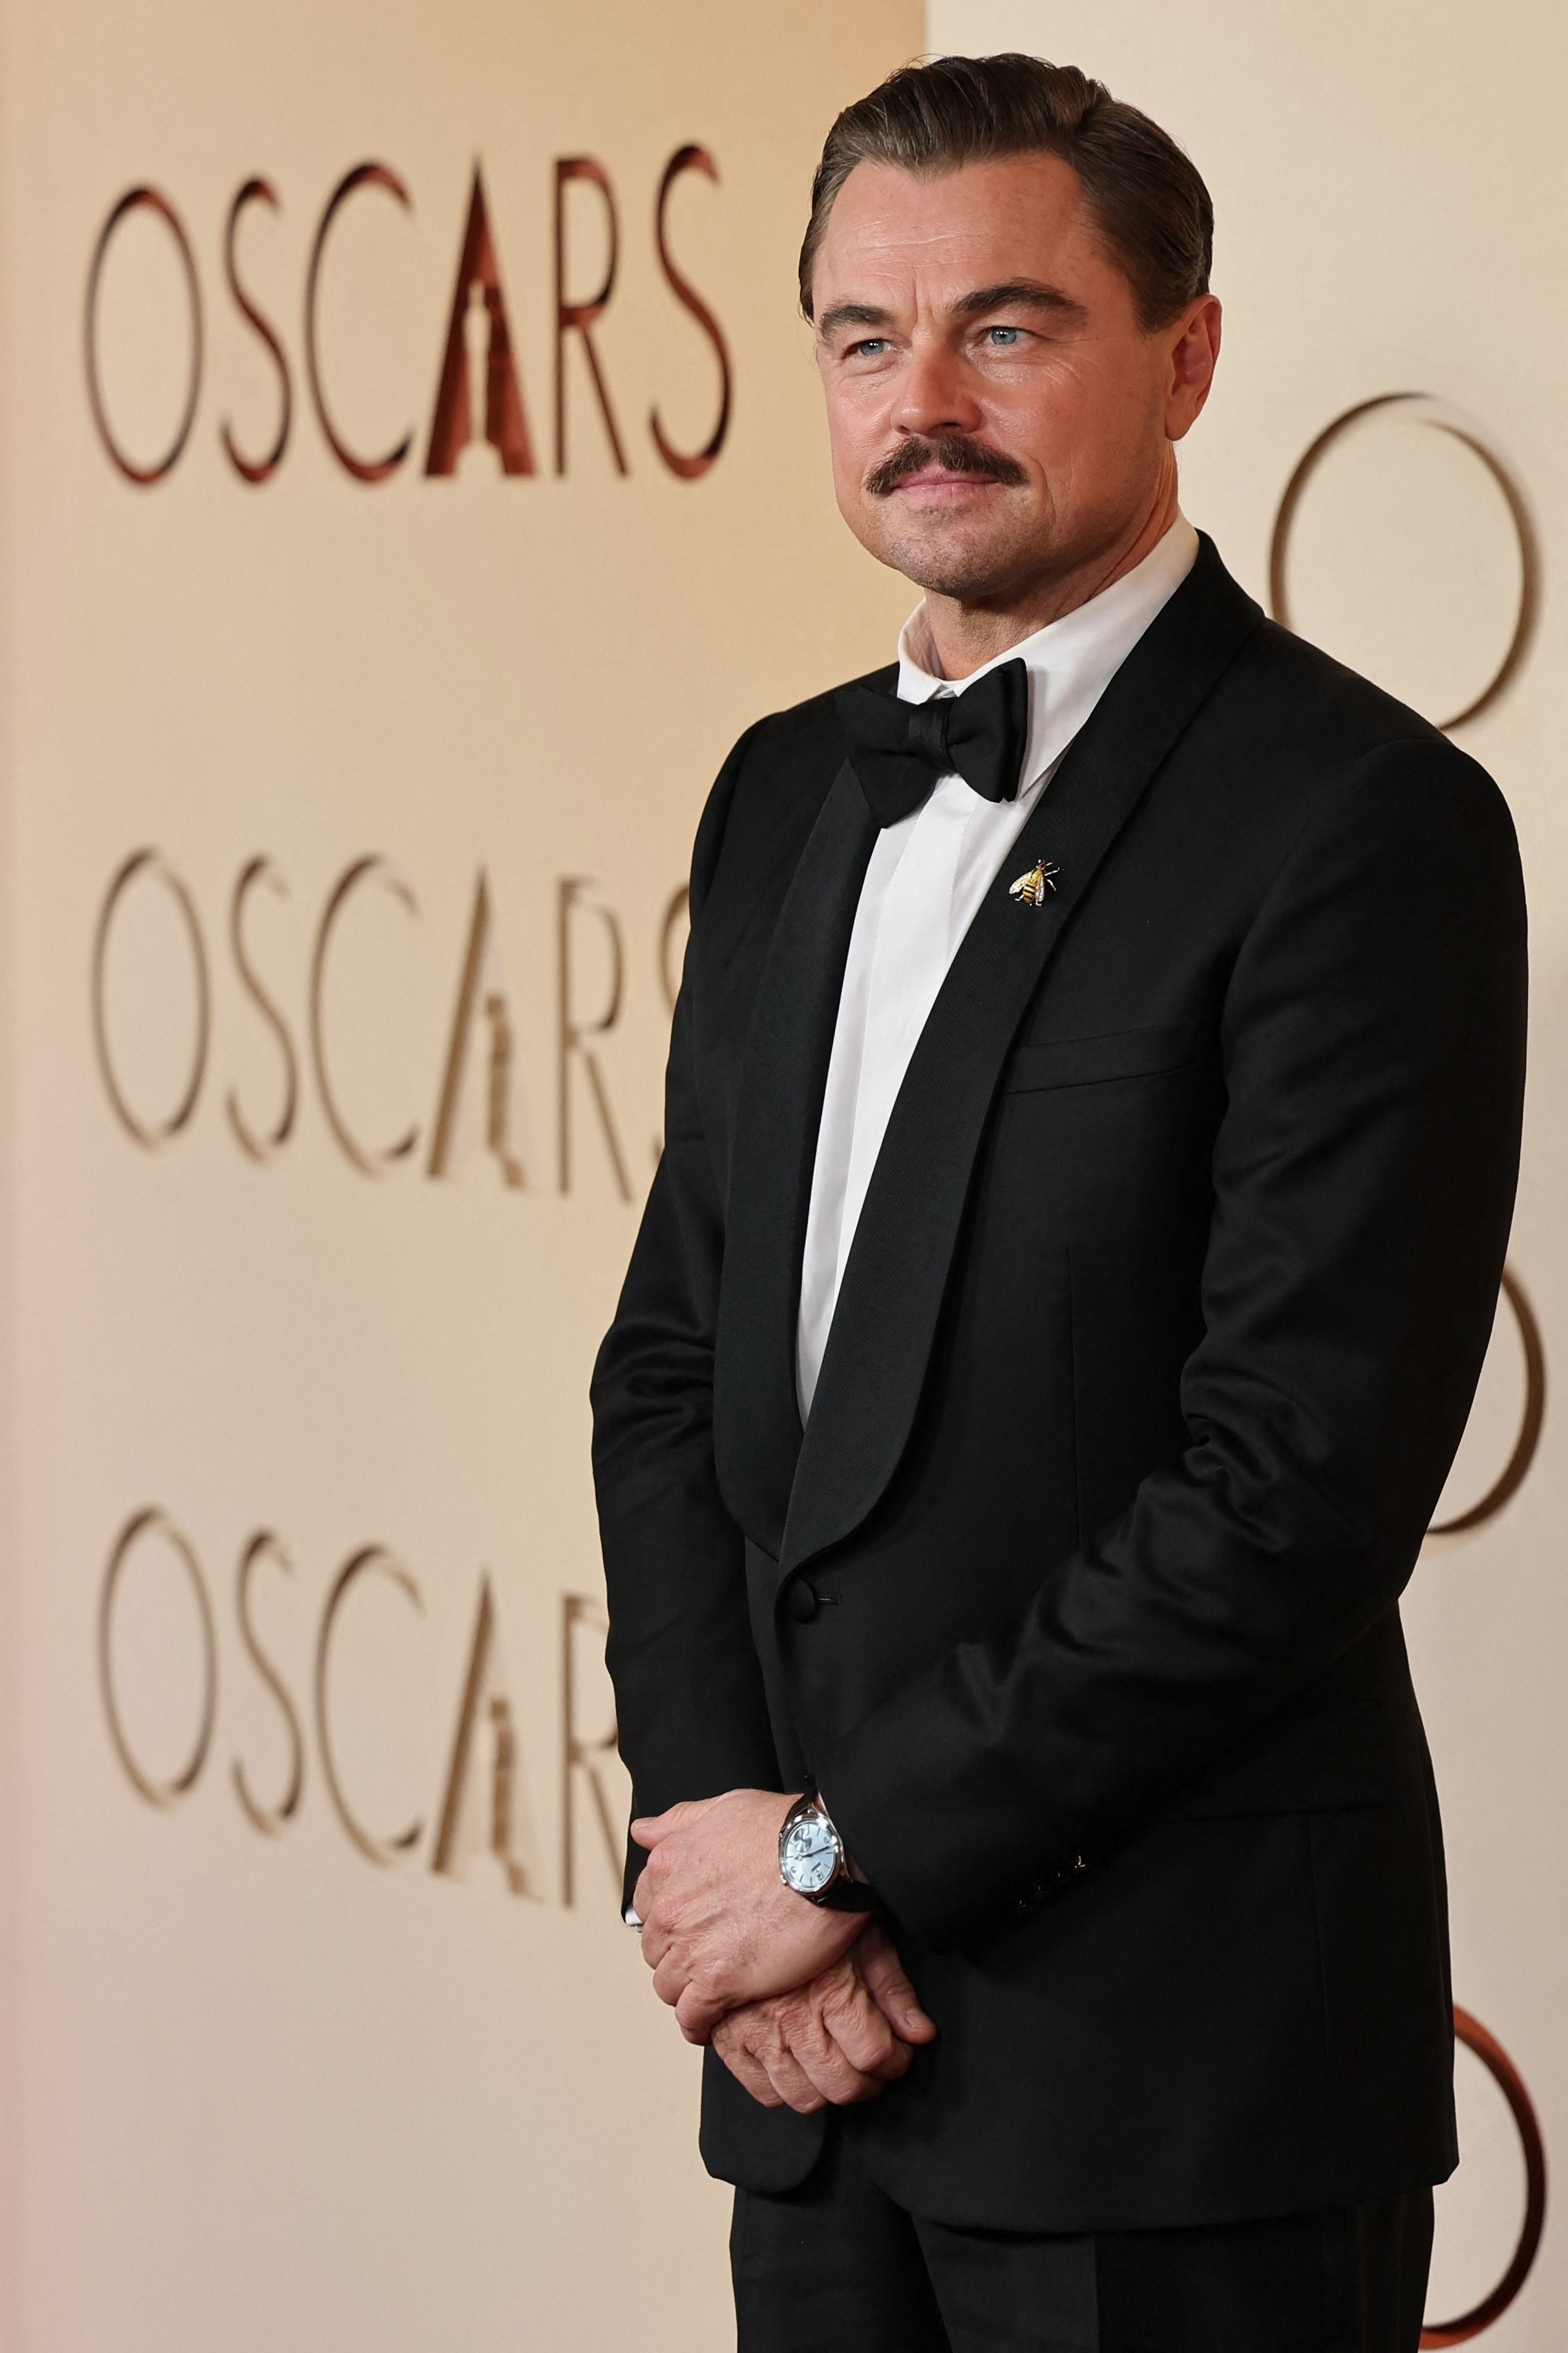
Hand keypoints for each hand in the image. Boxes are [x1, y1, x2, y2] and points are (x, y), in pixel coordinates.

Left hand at [633, 1789, 864, 2042]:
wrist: (827, 1856)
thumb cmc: (784, 1830)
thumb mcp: (724, 1808)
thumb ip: (678, 1821)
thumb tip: (644, 1830)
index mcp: (667, 1866)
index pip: (647, 1908)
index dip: (669, 1921)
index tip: (688, 1929)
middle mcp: (671, 1909)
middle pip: (656, 1950)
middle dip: (677, 1956)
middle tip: (707, 1959)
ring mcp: (691, 1947)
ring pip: (667, 1986)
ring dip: (686, 1990)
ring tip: (713, 1991)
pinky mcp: (718, 1981)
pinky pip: (692, 2017)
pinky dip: (699, 2024)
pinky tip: (712, 2022)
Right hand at [712, 1922, 938, 2112]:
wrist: (765, 1876)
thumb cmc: (816, 1901)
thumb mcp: (866, 1938)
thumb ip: (893, 1990)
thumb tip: (921, 2033)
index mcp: (829, 1992)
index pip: (874, 2056)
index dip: (896, 2061)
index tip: (897, 2056)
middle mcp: (791, 2017)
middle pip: (841, 2085)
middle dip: (866, 2083)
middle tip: (870, 2067)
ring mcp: (754, 2029)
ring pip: (801, 2095)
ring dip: (826, 2089)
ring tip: (834, 2067)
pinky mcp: (726, 2035)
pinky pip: (760, 2089)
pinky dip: (782, 2088)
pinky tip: (796, 2066)